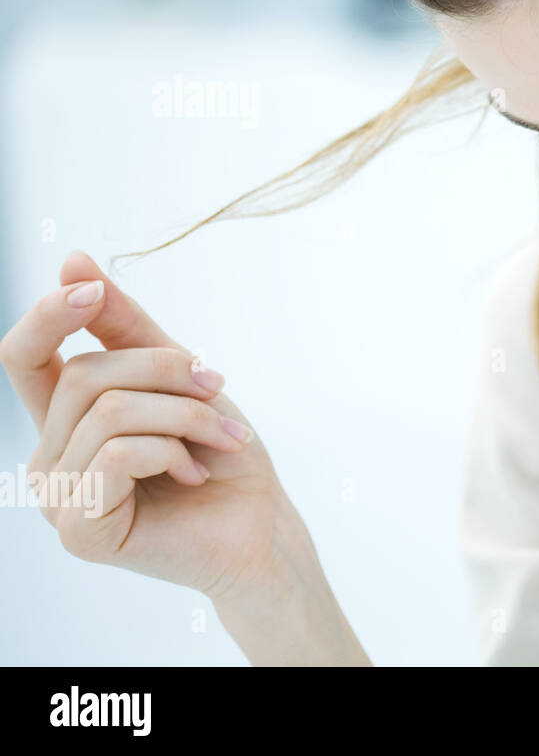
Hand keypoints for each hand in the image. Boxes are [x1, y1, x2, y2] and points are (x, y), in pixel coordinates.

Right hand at [0, 251, 283, 602]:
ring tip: (222, 438)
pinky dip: (173, 452)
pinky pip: (119, 454)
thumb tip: (71, 262)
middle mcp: (49, 457)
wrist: (260, 523)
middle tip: (219, 390)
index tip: (90, 290)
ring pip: (108, 412)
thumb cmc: (222, 452)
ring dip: (186, 415)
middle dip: (168, 373)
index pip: (23, 356)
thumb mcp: (180, 375)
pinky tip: (195, 474)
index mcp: (65, 418)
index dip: (49, 316)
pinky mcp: (80, 531)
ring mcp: (57, 498)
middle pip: (85, 375)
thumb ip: (124, 328)